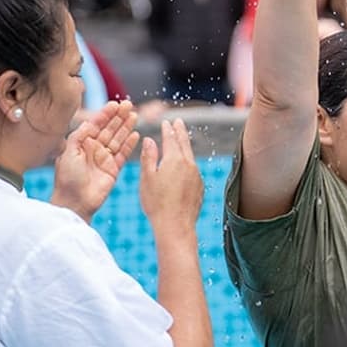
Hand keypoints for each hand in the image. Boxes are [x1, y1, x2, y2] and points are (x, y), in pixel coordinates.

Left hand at [52, 100, 139, 222]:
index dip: (105, 114)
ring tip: (134, 115)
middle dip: (118, 117)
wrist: (74, 202)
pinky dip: (130, 144)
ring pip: (118, 139)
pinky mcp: (114, 169)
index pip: (96, 125)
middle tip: (129, 105)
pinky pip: (124, 154)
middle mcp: (94, 149)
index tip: (114, 104)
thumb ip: (79, 136)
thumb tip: (89, 122)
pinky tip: (136, 134)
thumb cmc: (67, 179)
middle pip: (109, 129)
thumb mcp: (68, 153)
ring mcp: (105, 159)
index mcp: (82, 144)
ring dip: (126, 127)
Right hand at [139, 119, 203, 235]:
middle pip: (184, 143)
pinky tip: (185, 165)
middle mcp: (189, 165)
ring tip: (182, 140)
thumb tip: (149, 140)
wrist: (176, 226)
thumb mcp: (147, 178)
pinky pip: (193, 169)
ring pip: (190, 156)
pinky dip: (188, 162)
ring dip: (185, 146)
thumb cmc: (156, 203)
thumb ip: (149, 157)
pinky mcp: (199, 186)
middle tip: (179, 121)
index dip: (168, 129)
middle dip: (180, 131)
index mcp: (174, 160)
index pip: (171, 139)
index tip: (166, 122)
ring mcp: (196, 176)